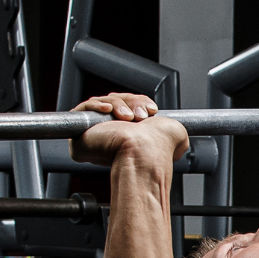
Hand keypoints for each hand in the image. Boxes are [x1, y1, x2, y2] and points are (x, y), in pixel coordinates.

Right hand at [70, 93, 188, 165]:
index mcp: (129, 135)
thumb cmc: (157, 150)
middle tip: (141, 115)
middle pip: (114, 102)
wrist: (144, 156)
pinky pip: (83, 109)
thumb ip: (172, 129)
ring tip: (129, 118)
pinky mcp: (80, 135)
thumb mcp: (174, 135)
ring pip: (101, 103)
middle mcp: (111, 136)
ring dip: (118, 105)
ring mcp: (94, 136)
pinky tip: (109, 111)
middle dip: (130, 102)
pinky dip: (96, 105)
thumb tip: (178, 136)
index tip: (151, 109)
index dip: (137, 102)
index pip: (127, 106)